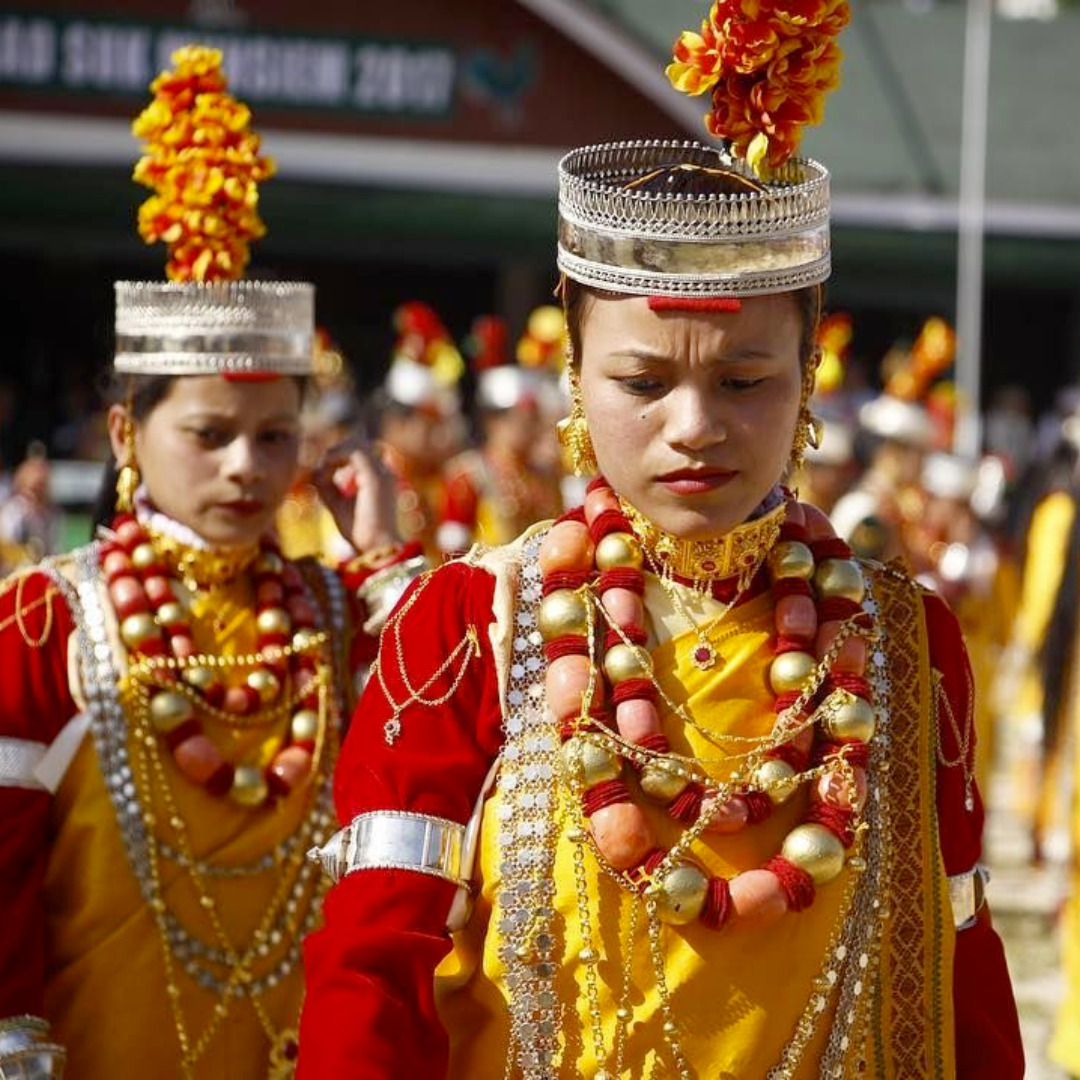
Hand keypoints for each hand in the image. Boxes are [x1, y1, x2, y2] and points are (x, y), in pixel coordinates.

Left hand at [311, 438, 400, 553]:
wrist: (376, 549)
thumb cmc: (360, 532)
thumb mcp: (338, 505)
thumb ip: (328, 487)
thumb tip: (314, 471)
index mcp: (380, 478)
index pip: (359, 452)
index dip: (338, 455)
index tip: (322, 472)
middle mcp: (384, 471)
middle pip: (358, 443)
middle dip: (335, 452)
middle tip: (320, 470)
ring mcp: (382, 472)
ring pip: (356, 444)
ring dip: (334, 453)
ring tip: (322, 471)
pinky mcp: (375, 477)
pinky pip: (354, 452)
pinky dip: (336, 457)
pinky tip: (325, 471)